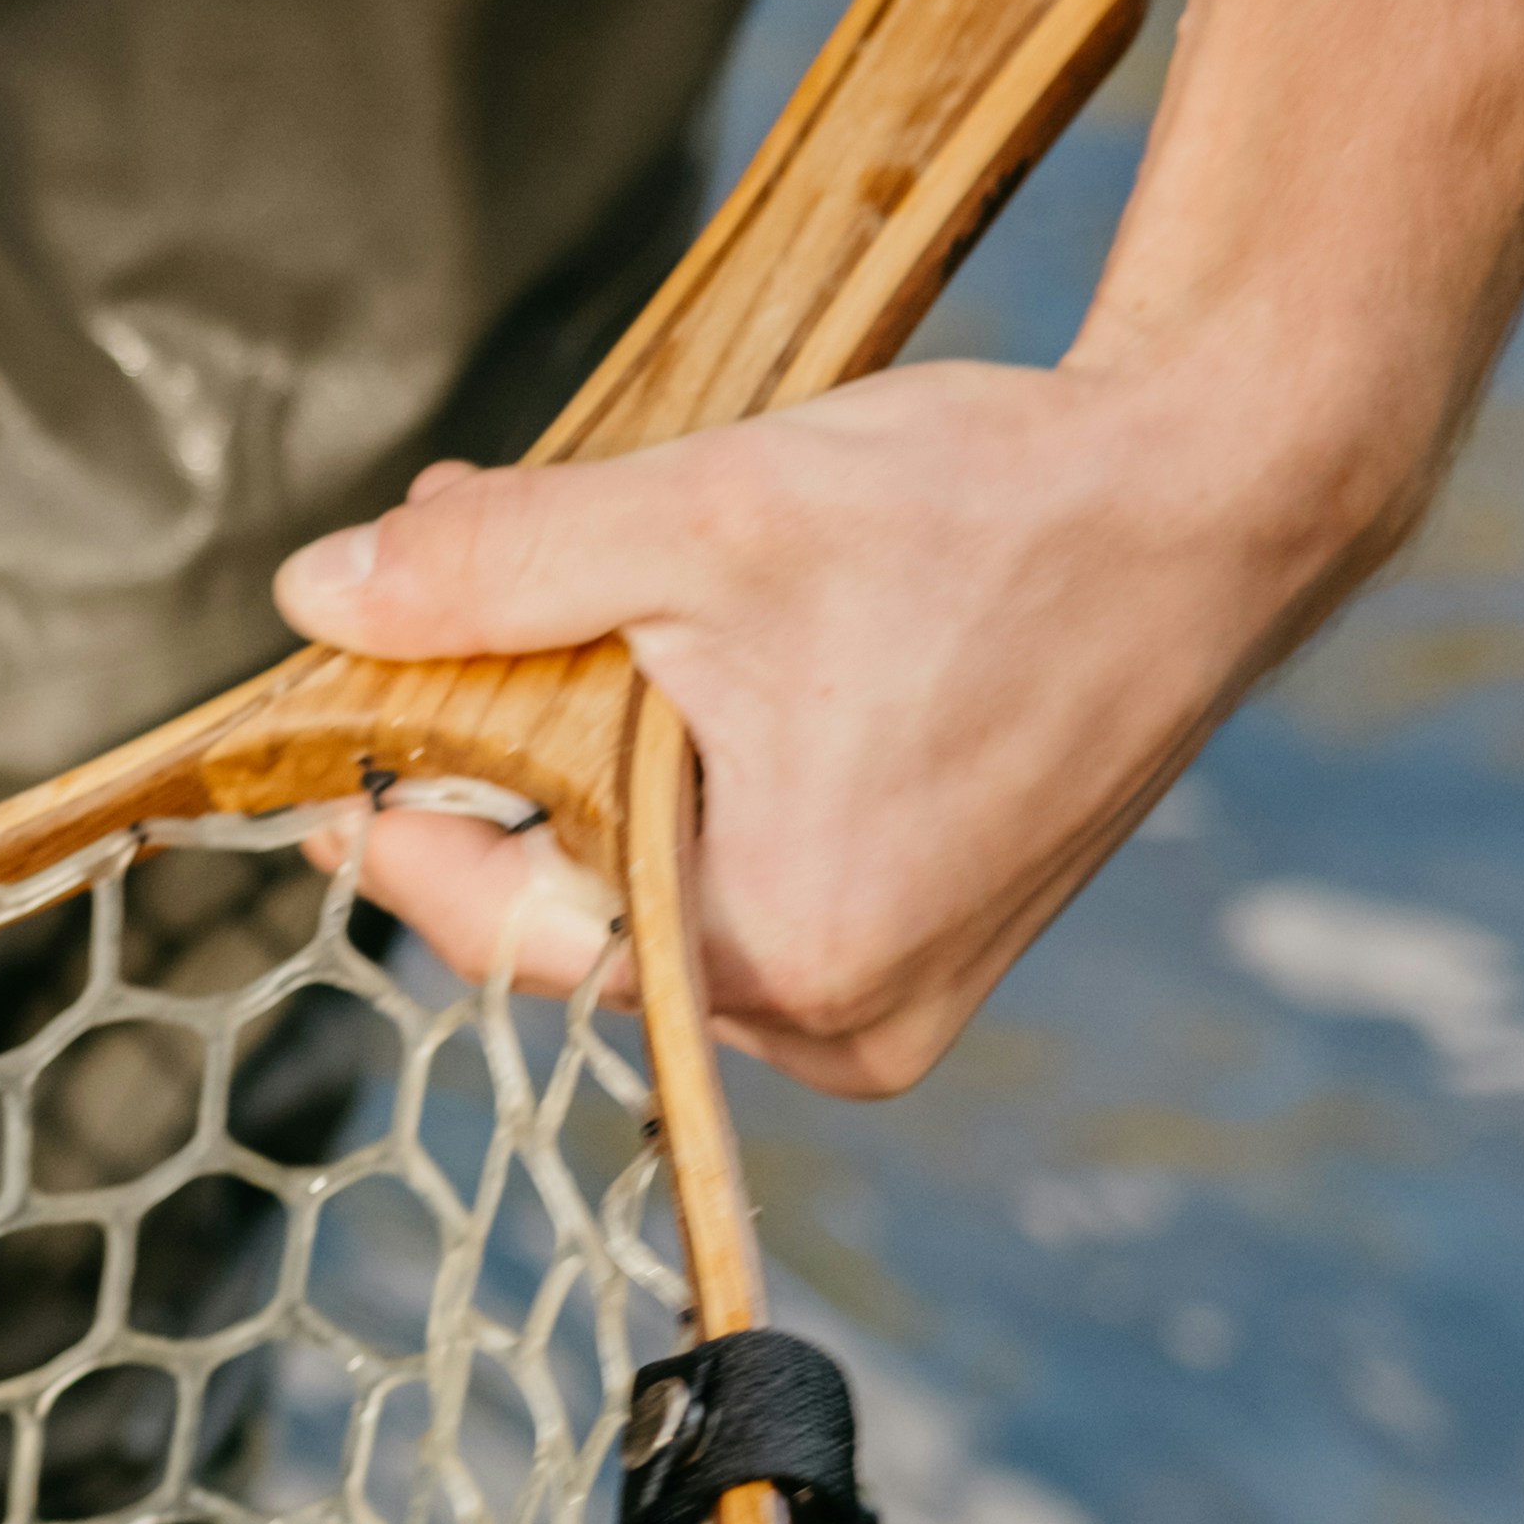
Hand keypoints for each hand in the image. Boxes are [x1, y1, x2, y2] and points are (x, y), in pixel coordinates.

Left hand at [293, 0, 1523, 1093]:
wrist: (1218, 499)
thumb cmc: (987, 514)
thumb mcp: (706, 520)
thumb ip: (496, 569)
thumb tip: (318, 594)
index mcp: (778, 959)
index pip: (503, 921)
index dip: (393, 814)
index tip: (306, 746)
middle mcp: (839, 1024)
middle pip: (577, 909)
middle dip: (502, 758)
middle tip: (439, 609)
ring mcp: (891, 1002)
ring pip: (658, 892)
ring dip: (594, 760)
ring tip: (590, 604)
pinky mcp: (927, 954)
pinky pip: (746, 887)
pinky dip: (693, 782)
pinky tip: (691, 659)